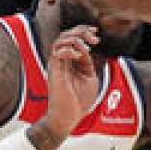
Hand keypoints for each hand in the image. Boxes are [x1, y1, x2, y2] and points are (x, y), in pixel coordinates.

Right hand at [33, 26, 100, 141]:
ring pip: (60, 40)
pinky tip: (79, 56)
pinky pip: (57, 52)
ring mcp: (57, 65)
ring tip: (87, 46)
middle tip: (95, 38)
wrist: (68, 117)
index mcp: (70, 62)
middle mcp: (61, 61)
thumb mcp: (89, 79)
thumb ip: (88, 64)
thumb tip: (87, 51)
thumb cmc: (78, 102)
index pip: (73, 40)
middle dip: (81, 31)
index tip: (96, 33)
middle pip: (66, 35)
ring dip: (75, 38)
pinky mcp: (54, 71)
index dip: (84, 32)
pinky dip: (69, 49)